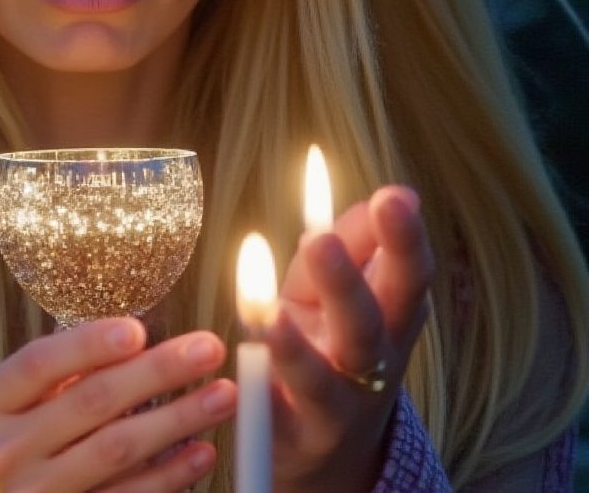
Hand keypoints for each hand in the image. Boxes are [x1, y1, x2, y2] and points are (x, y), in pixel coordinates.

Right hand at [0, 317, 236, 492]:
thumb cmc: (8, 438)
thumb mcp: (10, 402)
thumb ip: (55, 372)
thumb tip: (131, 336)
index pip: (38, 363)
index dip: (88, 344)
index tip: (138, 329)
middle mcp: (5, 451)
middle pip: (90, 402)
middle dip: (156, 371)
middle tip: (207, 348)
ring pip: (117, 449)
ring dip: (177, 418)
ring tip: (222, 393)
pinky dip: (169, 474)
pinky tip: (201, 450)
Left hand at [268, 186, 433, 492]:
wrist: (329, 450)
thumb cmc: (333, 344)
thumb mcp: (339, 292)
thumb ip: (352, 246)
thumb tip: (376, 198)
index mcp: (392, 322)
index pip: (407, 277)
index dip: (403, 240)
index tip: (393, 197)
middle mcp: (369, 368)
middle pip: (366, 329)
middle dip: (345, 284)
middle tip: (320, 240)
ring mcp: (329, 408)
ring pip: (316, 381)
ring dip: (293, 349)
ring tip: (272, 314)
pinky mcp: (286, 437)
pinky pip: (269, 417)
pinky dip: (255, 396)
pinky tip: (240, 367)